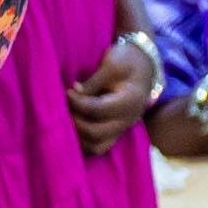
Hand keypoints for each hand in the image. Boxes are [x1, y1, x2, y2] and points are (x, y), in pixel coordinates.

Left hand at [64, 32, 160, 154]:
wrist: (143, 65)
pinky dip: (83, 141)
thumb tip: (74, 93)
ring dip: (78, 136)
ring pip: (97, 146)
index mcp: (130, 102)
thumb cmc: (127, 61)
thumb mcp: (111, 66)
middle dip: (75, 121)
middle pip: (96, 133)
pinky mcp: (115, 131)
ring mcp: (122, 128)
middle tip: (64, 108)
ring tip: (67, 119)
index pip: (98, 110)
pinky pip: (98, 146)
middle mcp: (128, 120)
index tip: (67, 92)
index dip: (77, 103)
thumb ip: (92, 83)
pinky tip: (73, 127)